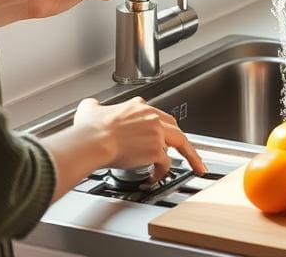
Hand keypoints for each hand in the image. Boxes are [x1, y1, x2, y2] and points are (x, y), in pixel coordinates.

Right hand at [73, 97, 206, 181]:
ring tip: (195, 166)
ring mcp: (157, 133)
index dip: (159, 126)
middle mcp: (152, 117)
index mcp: (139, 106)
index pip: (157, 115)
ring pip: (179, 143)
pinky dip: (162, 173)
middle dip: (183, 140)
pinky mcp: (157, 150)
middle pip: (175, 127)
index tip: (160, 134)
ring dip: (188, 156)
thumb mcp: (90, 109)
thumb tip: (90, 106)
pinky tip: (155, 179)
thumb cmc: (91, 129)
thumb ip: (93, 106)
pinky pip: (166, 164)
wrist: (94, 141)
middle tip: (189, 151)